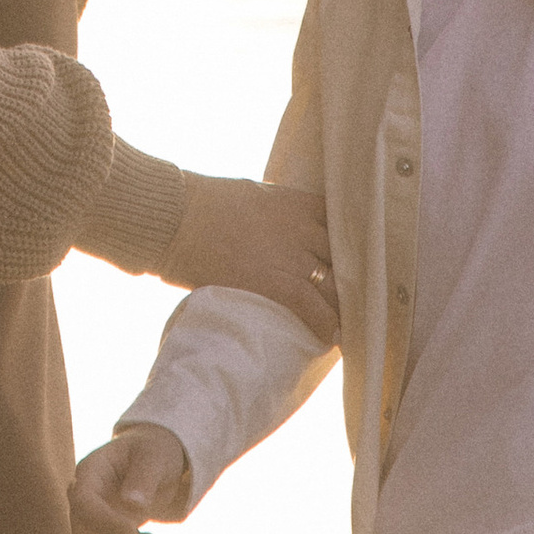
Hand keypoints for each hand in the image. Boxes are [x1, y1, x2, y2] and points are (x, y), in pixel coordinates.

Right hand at [70, 426, 192, 533]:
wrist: (153, 464)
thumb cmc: (153, 454)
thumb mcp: (155, 457)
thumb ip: (144, 478)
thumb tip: (132, 506)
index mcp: (90, 472)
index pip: (83, 503)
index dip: (105, 523)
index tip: (135, 532)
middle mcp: (80, 498)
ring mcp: (84, 521)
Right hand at [159, 173, 338, 340]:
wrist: (175, 217)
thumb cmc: (202, 204)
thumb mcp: (250, 196)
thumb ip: (273, 211)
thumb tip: (276, 228)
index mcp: (294, 202)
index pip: (341, 221)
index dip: (351, 243)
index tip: (356, 259)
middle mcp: (300, 227)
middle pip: (345, 255)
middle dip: (353, 276)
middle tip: (359, 297)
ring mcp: (290, 255)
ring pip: (335, 284)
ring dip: (343, 306)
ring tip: (349, 324)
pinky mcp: (274, 282)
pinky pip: (313, 307)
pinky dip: (326, 324)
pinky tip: (331, 338)